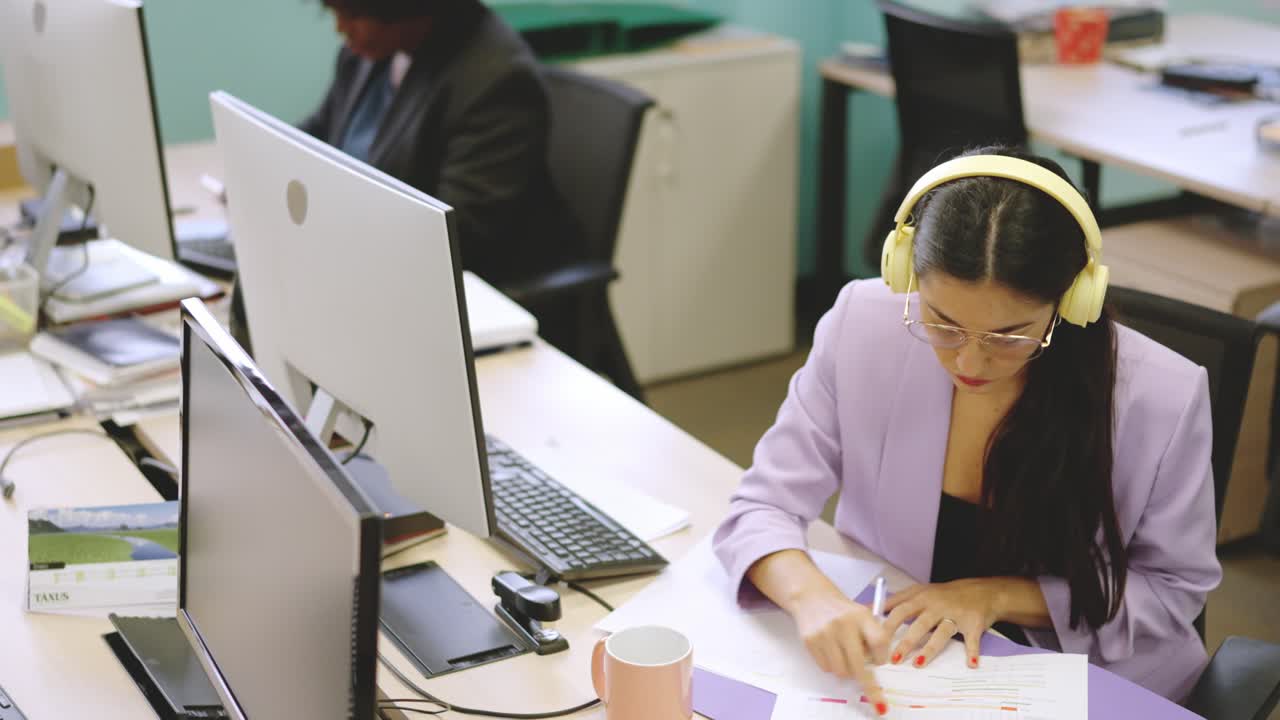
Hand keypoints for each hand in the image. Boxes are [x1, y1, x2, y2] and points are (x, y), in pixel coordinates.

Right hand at [790, 589, 890, 715]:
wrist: (812, 597)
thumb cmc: (842, 611)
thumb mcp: (862, 614)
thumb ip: (872, 636)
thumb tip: (875, 666)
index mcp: (861, 615)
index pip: (880, 642)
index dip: (882, 657)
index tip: (880, 662)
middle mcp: (843, 623)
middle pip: (859, 665)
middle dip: (867, 682)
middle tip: (874, 693)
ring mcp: (825, 633)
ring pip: (841, 671)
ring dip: (846, 670)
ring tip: (844, 656)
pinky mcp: (810, 640)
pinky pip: (826, 668)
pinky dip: (831, 665)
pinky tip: (830, 651)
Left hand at [882, 578, 1000, 669]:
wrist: (981, 591)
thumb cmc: (944, 595)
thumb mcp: (919, 591)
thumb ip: (896, 600)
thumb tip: (868, 609)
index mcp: (920, 597)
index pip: (898, 609)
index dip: (885, 624)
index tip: (873, 640)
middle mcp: (937, 605)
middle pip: (918, 623)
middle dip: (905, 641)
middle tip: (892, 658)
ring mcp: (955, 614)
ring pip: (941, 632)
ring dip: (929, 648)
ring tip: (918, 663)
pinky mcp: (973, 624)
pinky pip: (972, 639)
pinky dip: (973, 651)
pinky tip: (971, 664)